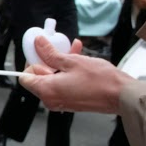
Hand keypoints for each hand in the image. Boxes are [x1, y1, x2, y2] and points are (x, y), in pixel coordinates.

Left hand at [19, 36, 133, 114]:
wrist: (120, 95)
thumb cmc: (100, 80)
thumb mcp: (72, 61)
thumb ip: (50, 53)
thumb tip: (38, 44)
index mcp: (46, 90)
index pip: (25, 77)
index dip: (31, 62)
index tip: (41, 51)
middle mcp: (50, 99)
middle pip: (38, 77)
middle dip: (48, 60)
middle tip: (58, 47)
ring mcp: (61, 102)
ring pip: (52, 79)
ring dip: (60, 63)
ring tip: (73, 49)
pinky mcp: (71, 102)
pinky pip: (62, 85)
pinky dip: (67, 73)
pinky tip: (79, 59)